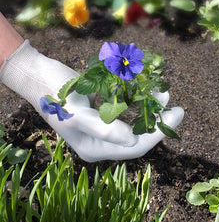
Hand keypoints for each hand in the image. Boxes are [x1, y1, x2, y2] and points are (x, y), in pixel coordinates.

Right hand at [0, 41, 183, 161]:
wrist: (36, 73)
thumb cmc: (53, 92)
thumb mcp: (76, 112)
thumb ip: (103, 129)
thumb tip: (131, 141)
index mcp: (94, 148)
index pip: (134, 148)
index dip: (157, 134)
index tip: (176, 115)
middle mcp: (100, 142)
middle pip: (139, 136)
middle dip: (158, 121)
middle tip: (178, 108)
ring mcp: (102, 127)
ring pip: (135, 120)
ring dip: (150, 107)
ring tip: (164, 91)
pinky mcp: (103, 111)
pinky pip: (127, 108)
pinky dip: (138, 98)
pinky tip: (148, 87)